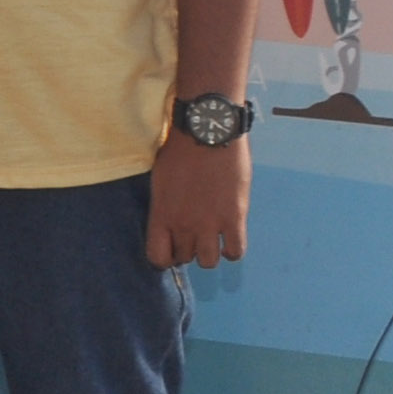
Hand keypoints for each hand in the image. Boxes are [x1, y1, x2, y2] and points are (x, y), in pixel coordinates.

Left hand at [146, 132, 250, 267]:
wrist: (207, 132)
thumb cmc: (180, 149)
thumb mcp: (160, 179)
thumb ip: (165, 205)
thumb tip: (169, 220)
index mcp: (161, 214)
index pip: (157, 257)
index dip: (165, 257)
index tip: (172, 248)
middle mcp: (183, 225)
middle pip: (184, 258)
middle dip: (188, 249)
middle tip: (194, 234)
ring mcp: (209, 224)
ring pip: (208, 262)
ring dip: (209, 252)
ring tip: (212, 236)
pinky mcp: (234, 218)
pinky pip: (235, 251)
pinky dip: (232, 249)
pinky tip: (230, 235)